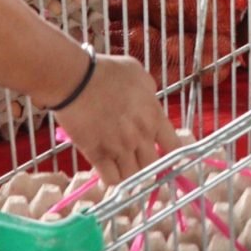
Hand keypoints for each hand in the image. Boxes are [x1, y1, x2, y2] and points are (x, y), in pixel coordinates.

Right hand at [48, 54, 176, 189]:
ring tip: (120, 165)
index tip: (163, 152)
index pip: (174, 146)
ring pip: (133, 176)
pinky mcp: (97, 155)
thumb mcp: (138, 74)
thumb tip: (150, 97)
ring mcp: (119, 148)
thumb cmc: (106, 71)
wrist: (76, 79)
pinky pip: (112, 179)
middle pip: (152, 165)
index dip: (169, 152)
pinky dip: (111, 178)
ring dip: (128, 173)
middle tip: (136, 158)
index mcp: (154, 116)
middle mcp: (141, 136)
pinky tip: (107, 170)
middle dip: (146, 164)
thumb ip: (148, 91)